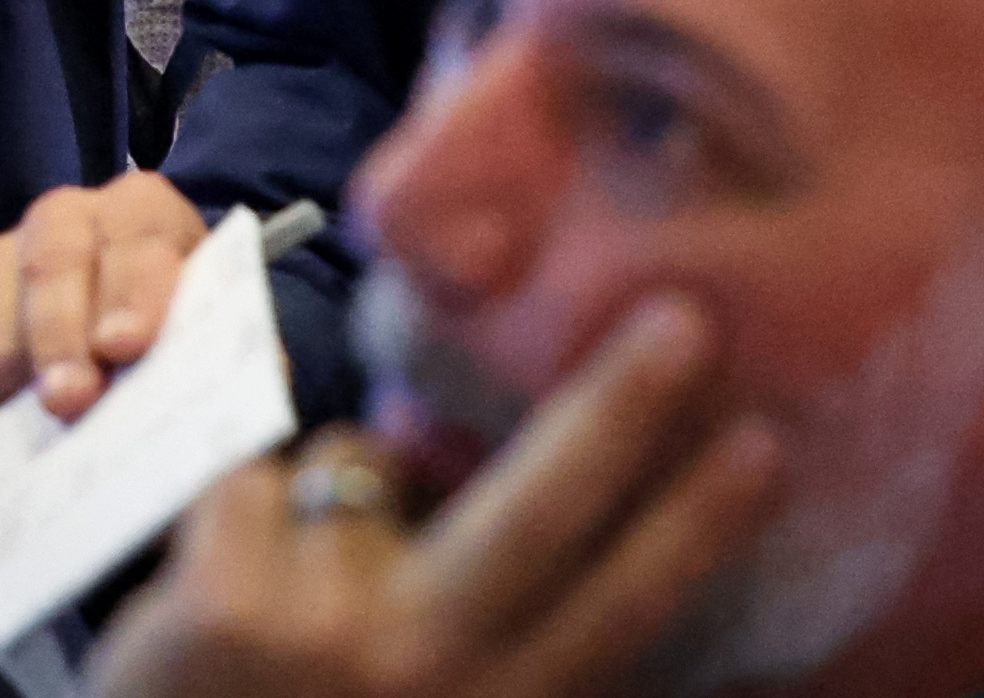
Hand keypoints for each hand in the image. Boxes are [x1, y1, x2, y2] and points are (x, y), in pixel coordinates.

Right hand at [0, 168, 210, 434]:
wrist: (116, 382)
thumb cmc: (170, 357)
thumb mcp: (198, 345)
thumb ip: (194, 356)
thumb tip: (188, 395)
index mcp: (142, 214)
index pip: (138, 237)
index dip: (132, 290)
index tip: (124, 346)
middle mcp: (63, 220)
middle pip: (51, 261)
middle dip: (59, 336)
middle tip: (70, 401)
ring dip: (10, 375)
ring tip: (36, 429)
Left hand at [88, 296, 780, 697]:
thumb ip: (498, 627)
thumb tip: (565, 485)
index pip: (620, 611)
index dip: (696, 526)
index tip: (764, 446)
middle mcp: (425, 674)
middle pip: (544, 513)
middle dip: (619, 409)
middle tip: (683, 320)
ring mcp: (325, 632)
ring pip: (363, 466)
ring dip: (334, 489)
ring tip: (291, 572)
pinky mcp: (225, 598)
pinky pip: (257, 472)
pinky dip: (241, 494)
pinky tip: (219, 560)